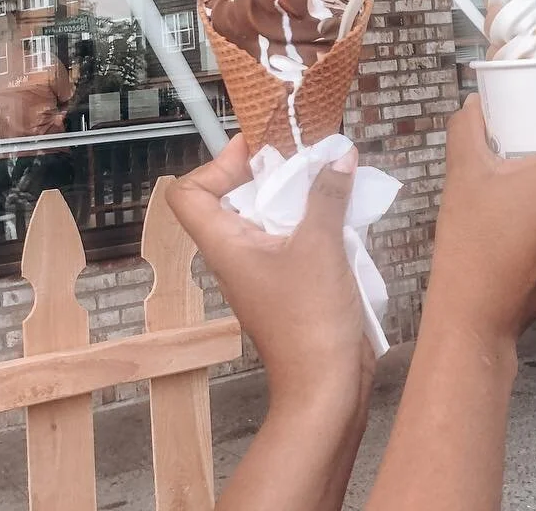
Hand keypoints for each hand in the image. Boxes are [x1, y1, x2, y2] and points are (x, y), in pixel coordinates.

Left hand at [167, 134, 372, 412]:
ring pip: (269, 216)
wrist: (325, 385)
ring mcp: (264, 270)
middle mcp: (237, 255)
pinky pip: (294, 237)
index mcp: (226, 245)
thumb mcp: (321, 246)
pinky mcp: (290, 282)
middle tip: (306, 158)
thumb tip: (338, 156)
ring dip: (299, 196)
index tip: (259, 150)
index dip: (216, 165)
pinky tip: (344, 216)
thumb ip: (327, 195)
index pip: (190, 194)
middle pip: (235, 198)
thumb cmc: (309, 323)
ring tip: (330, 182)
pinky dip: (316, 220)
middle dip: (271, 172)